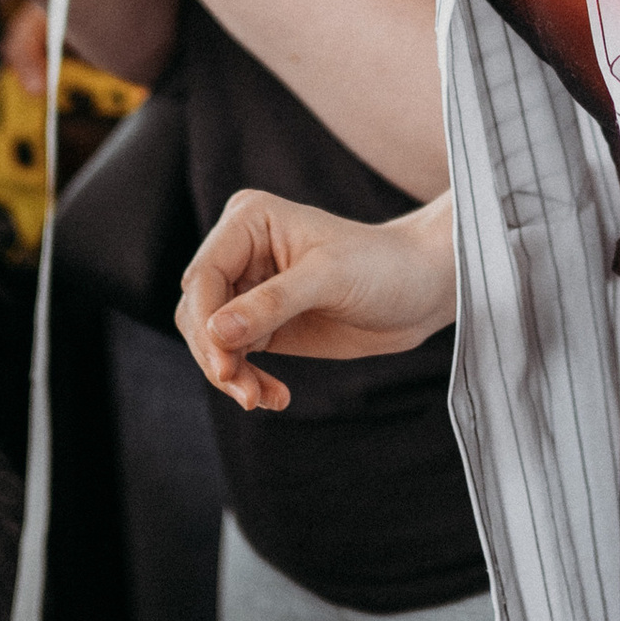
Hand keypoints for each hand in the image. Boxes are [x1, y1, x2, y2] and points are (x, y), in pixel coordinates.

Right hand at [179, 191, 455, 409]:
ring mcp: (249, 288)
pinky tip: (274, 398)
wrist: (421, 290)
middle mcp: (241, 250)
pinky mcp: (262, 322)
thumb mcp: (330, 279)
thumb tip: (216, 330)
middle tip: (244, 393)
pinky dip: (246, 380)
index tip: (226, 366)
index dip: (207, 323)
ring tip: (261, 400)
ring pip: (210, 338)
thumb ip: (273, 303)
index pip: (205, 276)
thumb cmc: (383, 266)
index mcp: (249, 220)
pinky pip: (233, 356)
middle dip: (215, 354)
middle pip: (198, 310)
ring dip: (230, 374)